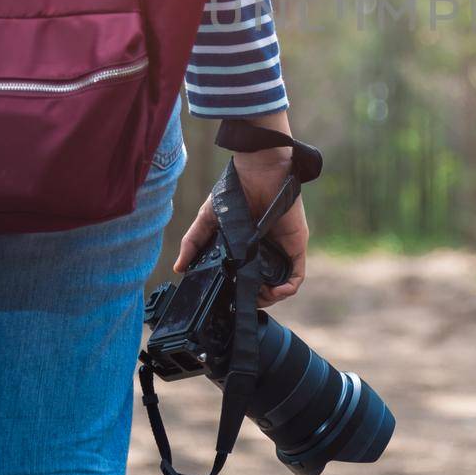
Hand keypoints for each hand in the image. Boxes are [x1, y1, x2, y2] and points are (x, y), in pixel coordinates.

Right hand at [173, 113, 306, 307]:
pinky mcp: (296, 246)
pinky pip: (297, 275)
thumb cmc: (235, 191)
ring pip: (281, 284)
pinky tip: (276, 291)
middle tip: (243, 303)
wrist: (259, 170)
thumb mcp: (208, 219)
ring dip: (271, 297)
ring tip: (258, 298)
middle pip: (265, 286)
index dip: (239, 293)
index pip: (245, 279)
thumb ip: (193, 242)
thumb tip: (178, 268)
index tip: (228, 301)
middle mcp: (265, 252)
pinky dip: (288, 288)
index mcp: (247, 248)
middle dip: (256, 299)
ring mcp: (282, 250)